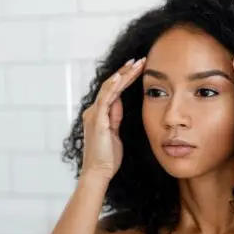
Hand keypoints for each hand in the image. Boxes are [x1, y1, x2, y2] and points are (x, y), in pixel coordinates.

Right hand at [80, 57, 144, 180]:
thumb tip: (119, 104)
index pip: (113, 91)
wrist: (98, 172)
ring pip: (109, 88)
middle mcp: (93, 111)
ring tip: (136, 64)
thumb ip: (115, 118)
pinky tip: (120, 77)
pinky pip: (105, 99)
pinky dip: (112, 87)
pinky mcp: (97, 121)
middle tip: (140, 60)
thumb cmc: (108, 158)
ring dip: (123, 75)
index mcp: (98, 114)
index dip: (125, 78)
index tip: (138, 68)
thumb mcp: (115, 134)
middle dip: (126, 72)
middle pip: (111, 85)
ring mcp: (94, 115)